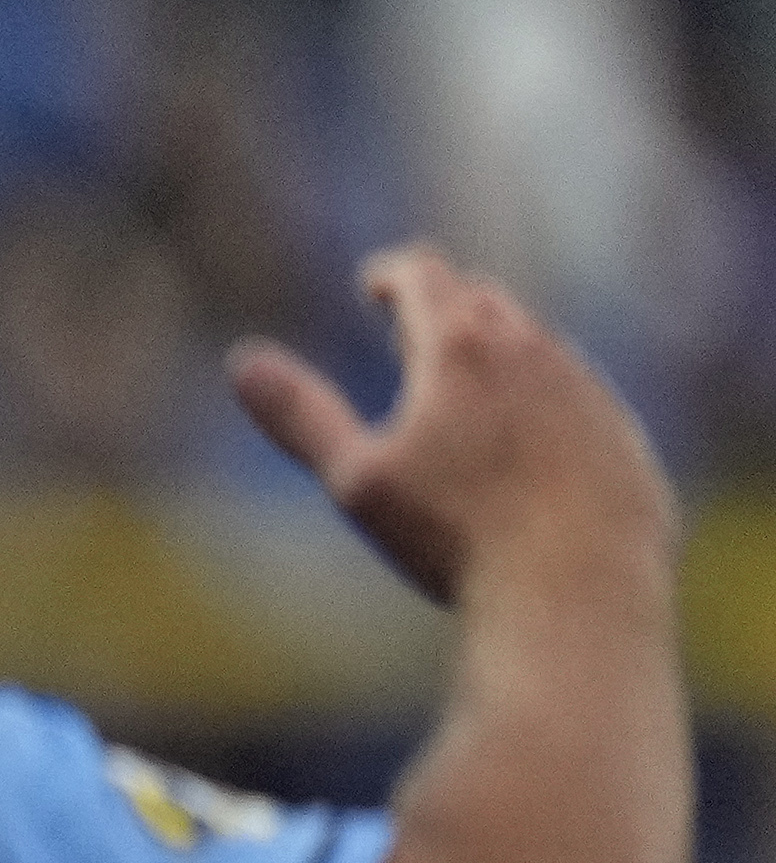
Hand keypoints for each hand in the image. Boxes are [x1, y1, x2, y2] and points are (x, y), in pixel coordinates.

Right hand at [228, 243, 675, 610]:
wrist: (576, 587)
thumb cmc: (456, 537)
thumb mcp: (356, 480)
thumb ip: (302, 416)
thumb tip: (242, 362)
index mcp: (460, 348)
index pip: (424, 276)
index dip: (392, 275)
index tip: (374, 285)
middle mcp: (532, 351)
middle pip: (484, 300)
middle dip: (444, 306)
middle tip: (413, 327)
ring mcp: (586, 389)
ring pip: (536, 346)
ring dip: (497, 352)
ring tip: (468, 384)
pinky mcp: (620, 433)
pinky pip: (577, 397)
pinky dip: (543, 400)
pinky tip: (525, 443)